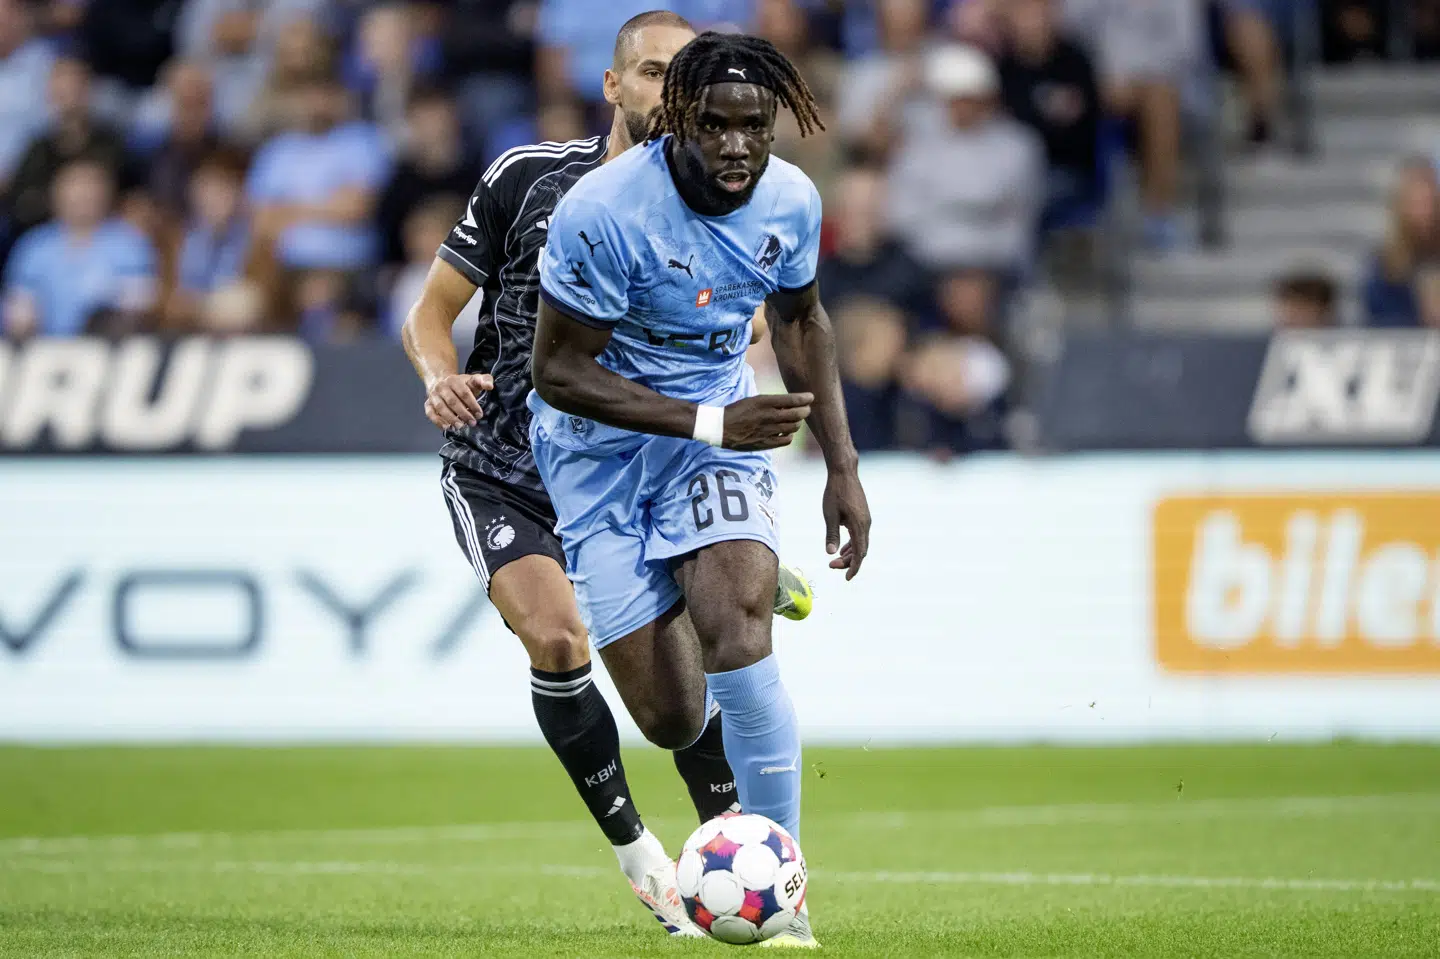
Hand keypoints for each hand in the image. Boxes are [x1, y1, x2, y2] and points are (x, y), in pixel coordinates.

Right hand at [424, 373, 492, 428]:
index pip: (463, 392)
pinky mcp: (428, 404)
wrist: (443, 382)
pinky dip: (438, 421)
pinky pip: (430, 413)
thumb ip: (484, 380)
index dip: (472, 404)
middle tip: (472, 423)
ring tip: (460, 426)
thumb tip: (489, 386)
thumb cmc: (462, 385)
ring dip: (451, 418)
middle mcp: (441, 387)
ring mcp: (433, 395)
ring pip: (441, 408)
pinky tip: (447, 427)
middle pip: (452, 401)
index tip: (479, 414)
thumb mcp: (474, 380)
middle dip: (463, 413)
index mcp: (454, 380)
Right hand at [722, 392, 811, 450]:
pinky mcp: (765, 443)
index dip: (805, 398)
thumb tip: (791, 403)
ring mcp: (767, 430)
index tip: (811, 397)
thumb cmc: (738, 411)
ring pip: (794, 427)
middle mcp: (768, 416)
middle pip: (797, 414)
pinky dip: (789, 435)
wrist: (721, 428)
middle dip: (806, 411)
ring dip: (798, 423)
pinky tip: (785, 432)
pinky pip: (786, 440)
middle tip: (806, 409)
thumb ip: (773, 402)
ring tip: (795, 420)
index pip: (792, 399)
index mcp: (764, 402)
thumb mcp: (754, 400)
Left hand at [822, 465, 869, 579]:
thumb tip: (830, 553)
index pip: (859, 554)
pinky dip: (852, 544)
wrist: (844, 472)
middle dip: (848, 562)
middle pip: (861, 551)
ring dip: (850, 554)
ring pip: (861, 543)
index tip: (846, 578)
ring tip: (835, 560)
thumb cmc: (834, 492)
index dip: (853, 567)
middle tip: (831, 566)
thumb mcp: (830, 515)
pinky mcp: (863, 515)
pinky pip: (860, 535)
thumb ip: (831, 535)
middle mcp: (866, 524)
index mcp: (859, 526)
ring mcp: (866, 519)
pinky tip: (842, 548)